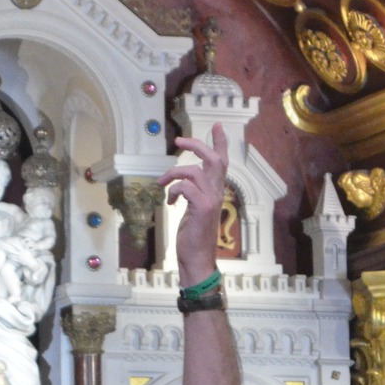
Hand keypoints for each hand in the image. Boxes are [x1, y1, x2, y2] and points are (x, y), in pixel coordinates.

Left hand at [163, 123, 229, 284]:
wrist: (197, 258)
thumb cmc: (194, 236)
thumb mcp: (194, 210)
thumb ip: (192, 194)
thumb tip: (180, 183)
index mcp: (215, 191)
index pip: (222, 162)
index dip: (221, 143)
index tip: (218, 126)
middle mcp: (216, 193)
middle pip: (214, 159)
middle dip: (197, 145)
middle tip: (178, 141)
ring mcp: (211, 200)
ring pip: (194, 171)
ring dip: (172, 174)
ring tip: (161, 184)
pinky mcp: (202, 208)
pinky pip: (186, 187)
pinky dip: (174, 191)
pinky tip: (171, 203)